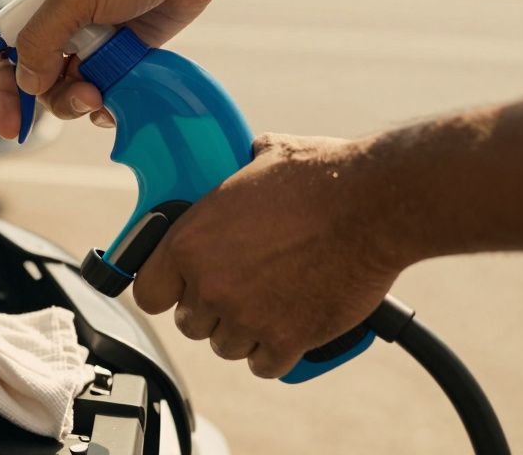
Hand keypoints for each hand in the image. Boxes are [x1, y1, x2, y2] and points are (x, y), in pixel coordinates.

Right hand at [0, 0, 233, 138]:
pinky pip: (103, 92)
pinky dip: (107, 104)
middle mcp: (60, 24)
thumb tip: (28, 83)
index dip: (6, 91)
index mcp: (37, 3)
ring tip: (104, 97)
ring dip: (82, 101)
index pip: (7, 54)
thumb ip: (42, 39)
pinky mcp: (121, 55)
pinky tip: (118, 103)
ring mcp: (91, 41)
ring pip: (71, 90)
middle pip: (39, 80)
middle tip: (87, 95)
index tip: (11, 127)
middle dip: (56, 97)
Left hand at [131, 134, 404, 377]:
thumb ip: (234, 174)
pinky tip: (284, 333)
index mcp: (189, 242)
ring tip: (265, 307)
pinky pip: (264, 366)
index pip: (148, 292)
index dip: (166, 291)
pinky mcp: (288, 339)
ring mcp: (248, 316)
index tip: (181, 288)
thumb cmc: (321, 176)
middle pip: (190, 324)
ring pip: (226, 347)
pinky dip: (274, 353)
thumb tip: (244, 156)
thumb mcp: (258, 160)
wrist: (374, 205)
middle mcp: (210, 285)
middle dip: (211, 310)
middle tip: (238, 290)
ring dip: (242, 333)